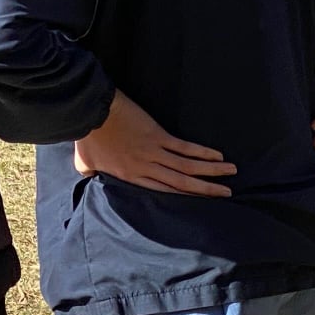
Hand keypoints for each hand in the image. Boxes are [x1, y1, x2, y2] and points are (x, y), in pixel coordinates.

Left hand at [74, 89, 234, 196]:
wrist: (91, 112)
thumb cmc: (87, 136)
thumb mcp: (85, 163)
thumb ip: (91, 173)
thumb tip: (90, 176)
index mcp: (130, 177)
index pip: (162, 191)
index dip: (183, 197)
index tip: (200, 202)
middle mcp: (146, 168)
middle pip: (181, 184)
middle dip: (205, 190)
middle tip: (226, 194)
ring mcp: (153, 152)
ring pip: (188, 167)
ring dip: (211, 172)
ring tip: (230, 174)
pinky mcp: (158, 135)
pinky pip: (185, 148)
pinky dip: (203, 153)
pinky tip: (217, 156)